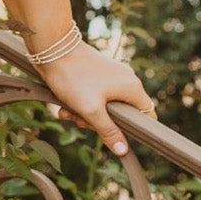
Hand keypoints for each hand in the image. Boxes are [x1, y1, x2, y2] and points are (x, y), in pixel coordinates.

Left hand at [36, 42, 156, 156]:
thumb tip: (123, 150)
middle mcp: (126, 80)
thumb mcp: (91, 110)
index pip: (147, 114)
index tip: (116, 136)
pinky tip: (64, 106)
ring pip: (105, 106)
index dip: (135, 129)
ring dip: (85, 114)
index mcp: (132, 88)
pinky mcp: (97, 74)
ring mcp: (112, 76)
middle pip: (122, 114)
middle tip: (80, 122)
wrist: (53, 49)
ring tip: (67, 112)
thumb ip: (108, 131)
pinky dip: (81, 104)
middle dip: (99, 123)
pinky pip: (95, 96)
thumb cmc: (74, 78)